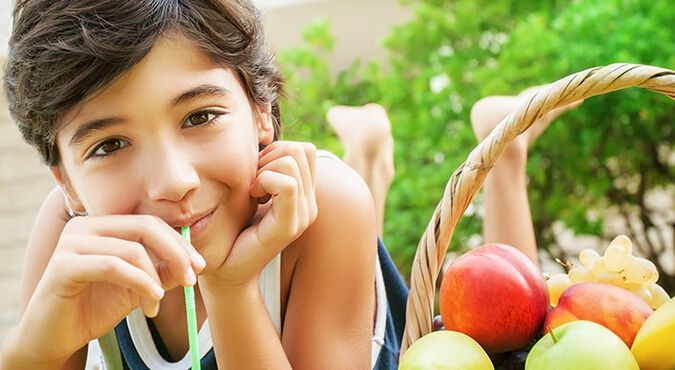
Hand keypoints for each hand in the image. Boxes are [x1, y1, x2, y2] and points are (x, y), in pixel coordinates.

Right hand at [12, 215, 204, 364]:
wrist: (54, 336)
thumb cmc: (93, 308)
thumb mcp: (137, 288)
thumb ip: (162, 273)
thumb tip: (195, 263)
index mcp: (102, 225)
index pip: (150, 222)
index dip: (178, 242)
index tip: (200, 265)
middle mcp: (85, 226)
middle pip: (145, 227)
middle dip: (176, 253)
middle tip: (192, 278)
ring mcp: (71, 242)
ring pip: (132, 250)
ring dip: (155, 279)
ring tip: (158, 303)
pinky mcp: (63, 264)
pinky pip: (113, 266)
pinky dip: (139, 283)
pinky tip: (150, 302)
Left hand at [209, 141, 317, 286]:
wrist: (223, 266)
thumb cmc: (231, 226)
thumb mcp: (251, 188)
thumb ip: (266, 167)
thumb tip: (265, 138)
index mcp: (305, 195)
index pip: (305, 149)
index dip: (277, 151)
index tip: (257, 175)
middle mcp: (310, 204)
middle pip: (301, 150)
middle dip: (270, 157)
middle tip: (253, 183)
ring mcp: (303, 215)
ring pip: (292, 161)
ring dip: (265, 170)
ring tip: (253, 192)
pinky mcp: (289, 226)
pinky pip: (287, 184)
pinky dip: (264, 181)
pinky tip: (253, 197)